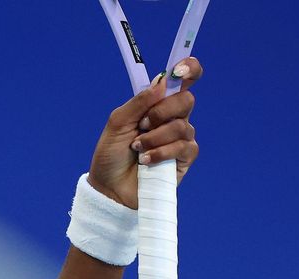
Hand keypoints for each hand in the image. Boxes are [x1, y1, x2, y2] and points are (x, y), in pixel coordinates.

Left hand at [88, 57, 202, 208]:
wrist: (109, 188)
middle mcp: (172, 118)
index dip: (189, 69)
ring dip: (154, 137)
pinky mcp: (184, 158)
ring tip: (137, 148)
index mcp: (157, 105)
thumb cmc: (111, 155)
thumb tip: (162, 82)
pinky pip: (183, 146)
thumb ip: (138, 102)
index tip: (180, 70)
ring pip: (182, 125)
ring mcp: (180, 138)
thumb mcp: (117, 124)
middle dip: (161, 112)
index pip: (183, 80)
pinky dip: (161, 153)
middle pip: (185, 100)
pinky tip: (145, 161)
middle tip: (142, 125)